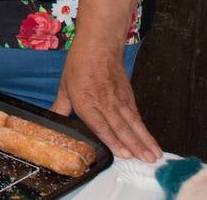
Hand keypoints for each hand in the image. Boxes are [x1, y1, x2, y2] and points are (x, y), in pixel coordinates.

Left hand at [53, 42, 161, 162]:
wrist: (99, 45)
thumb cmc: (79, 64)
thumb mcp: (64, 86)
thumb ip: (61, 106)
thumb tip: (52, 119)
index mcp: (85, 101)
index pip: (100, 124)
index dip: (112, 140)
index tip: (124, 154)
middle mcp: (104, 102)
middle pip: (121, 127)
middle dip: (135, 146)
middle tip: (147, 161)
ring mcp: (118, 99)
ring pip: (133, 123)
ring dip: (145, 140)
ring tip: (154, 155)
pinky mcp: (128, 96)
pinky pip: (136, 115)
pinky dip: (144, 129)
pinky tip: (151, 140)